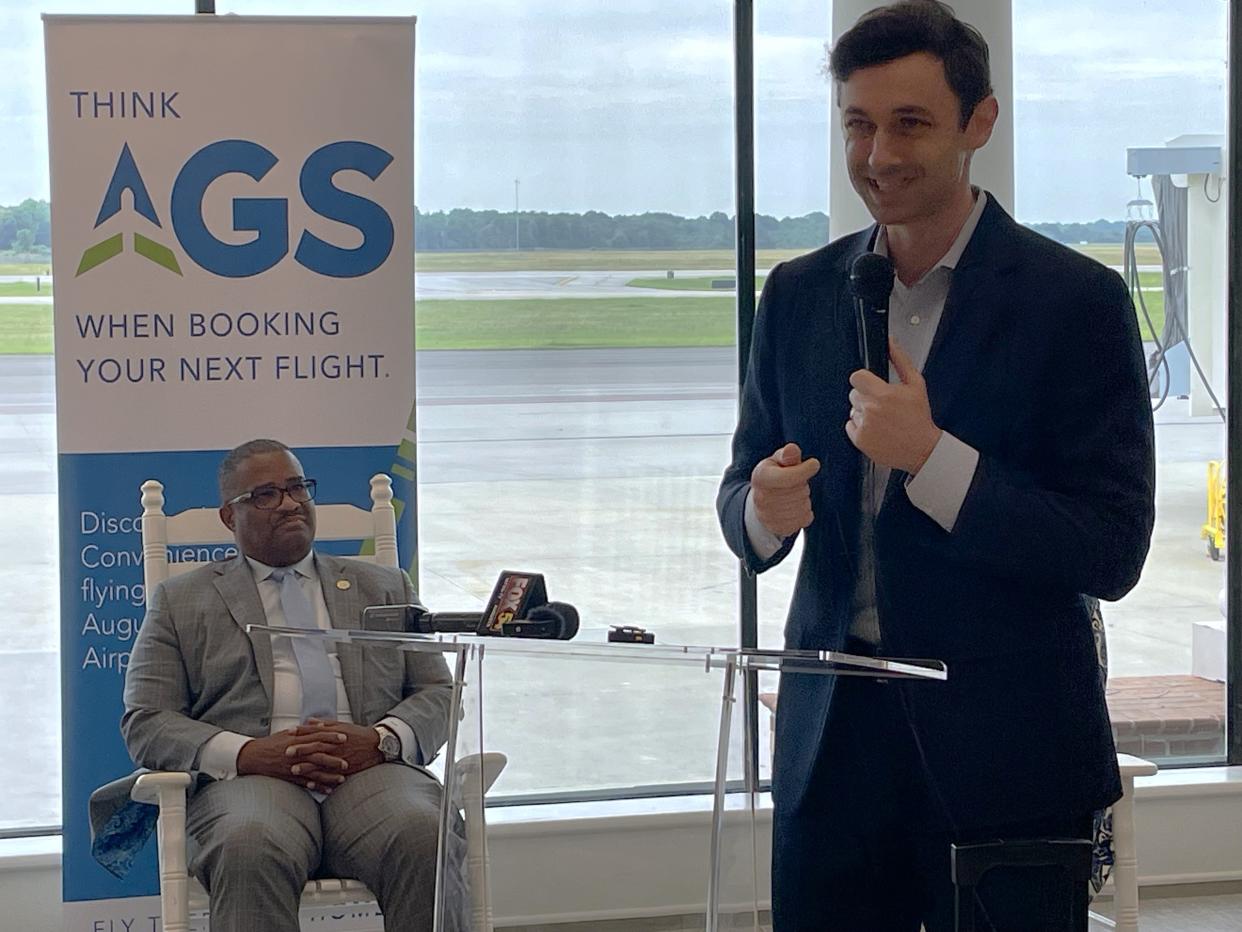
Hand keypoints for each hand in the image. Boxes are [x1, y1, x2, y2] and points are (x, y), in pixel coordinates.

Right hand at [236, 727, 348, 792]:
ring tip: (342, 779)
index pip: (317, 736)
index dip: (332, 736)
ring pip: (314, 771)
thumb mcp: (288, 733)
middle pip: (318, 754)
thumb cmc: (272, 743)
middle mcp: (296, 752)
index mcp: (296, 739)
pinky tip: (327, 791)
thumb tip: (321, 724)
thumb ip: (305, 730)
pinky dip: (317, 787)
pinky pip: (305, 783)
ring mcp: (292, 765)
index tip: (345, 737)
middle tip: (347, 762)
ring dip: (328, 776)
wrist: (253, 756)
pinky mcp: (289, 776)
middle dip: (334, 759)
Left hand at [293, 719, 384, 775]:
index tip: (289, 731)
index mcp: (334, 733)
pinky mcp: (344, 770)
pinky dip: (320, 780)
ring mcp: (340, 758)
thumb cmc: (358, 734)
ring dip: (307, 767)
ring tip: (293, 770)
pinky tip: (310, 784)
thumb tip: (308, 720)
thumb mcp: (341, 725)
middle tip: (286, 751)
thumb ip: (324, 723)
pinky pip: (330, 776)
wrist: (376, 745)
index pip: (315, 731)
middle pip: (316, 746)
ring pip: (321, 763)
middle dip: (301, 749)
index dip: (301, 731)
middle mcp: (336, 745)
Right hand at [750, 442, 820, 536]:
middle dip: (803, 486)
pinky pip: (803, 520)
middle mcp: (761, 498)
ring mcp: (768, 516)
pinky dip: (805, 513)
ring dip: (804, 500)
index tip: (814, 464)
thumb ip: (787, 455)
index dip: (805, 470)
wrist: (761, 500)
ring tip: (794, 495)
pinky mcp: (778, 528)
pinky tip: (796, 507)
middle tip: (796, 483)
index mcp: (760, 477)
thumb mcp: (778, 460)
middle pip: (799, 492)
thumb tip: (792, 449)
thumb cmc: (774, 475)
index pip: (789, 477)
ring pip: (803, 507)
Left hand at [845, 339, 941, 473]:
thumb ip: (900, 360)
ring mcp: (864, 425)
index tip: (872, 386)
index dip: (864, 380)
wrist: (922, 449)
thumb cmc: (919, 417)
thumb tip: (890, 342)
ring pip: (853, 410)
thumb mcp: (916, 384)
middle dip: (866, 397)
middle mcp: (871, 410)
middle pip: (854, 394)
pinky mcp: (859, 440)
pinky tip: (877, 430)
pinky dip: (860, 427)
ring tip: (882, 420)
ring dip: (863, 413)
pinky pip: (850, 425)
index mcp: (883, 394)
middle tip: (883, 406)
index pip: (856, 377)